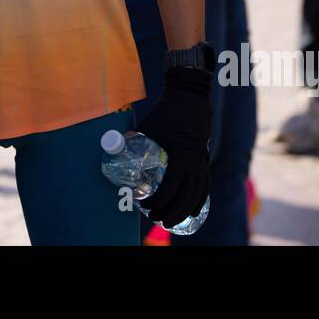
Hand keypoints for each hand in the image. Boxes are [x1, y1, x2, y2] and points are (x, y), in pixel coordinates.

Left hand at [135, 65, 211, 228]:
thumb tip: (113, 149)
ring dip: (184, 211)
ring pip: (196, 195)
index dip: (156, 201)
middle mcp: (195, 164)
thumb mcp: (148, 127)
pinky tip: (193, 211)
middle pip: (184, 198)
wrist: (190, 97)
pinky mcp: (205, 160)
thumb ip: (133, 140)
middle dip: (170, 212)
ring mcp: (203, 163)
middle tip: (155, 218)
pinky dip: (199, 201)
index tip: (143, 203)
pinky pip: (205, 187)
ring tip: (171, 221)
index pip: (169, 189)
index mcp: (181, 158)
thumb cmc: (167, 112)